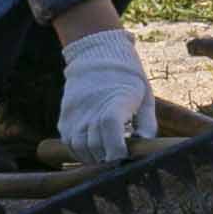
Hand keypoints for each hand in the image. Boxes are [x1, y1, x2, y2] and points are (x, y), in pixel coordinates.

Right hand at [54, 24, 157, 163]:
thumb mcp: (145, 96)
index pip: (111, 131)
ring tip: (104, 153)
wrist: (96, 54)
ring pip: (81, 148)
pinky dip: (81, 151)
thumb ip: (147, 124)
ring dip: (94, 157)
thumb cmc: (127, 78)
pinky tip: (93, 147)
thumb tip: (144, 147)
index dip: (117, 149)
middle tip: (117, 156)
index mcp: (115, 101)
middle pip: (96, 146)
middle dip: (108, 158)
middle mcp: (91, 109)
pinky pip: (70, 143)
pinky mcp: (65, 118)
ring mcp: (75, 114)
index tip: (124, 156)